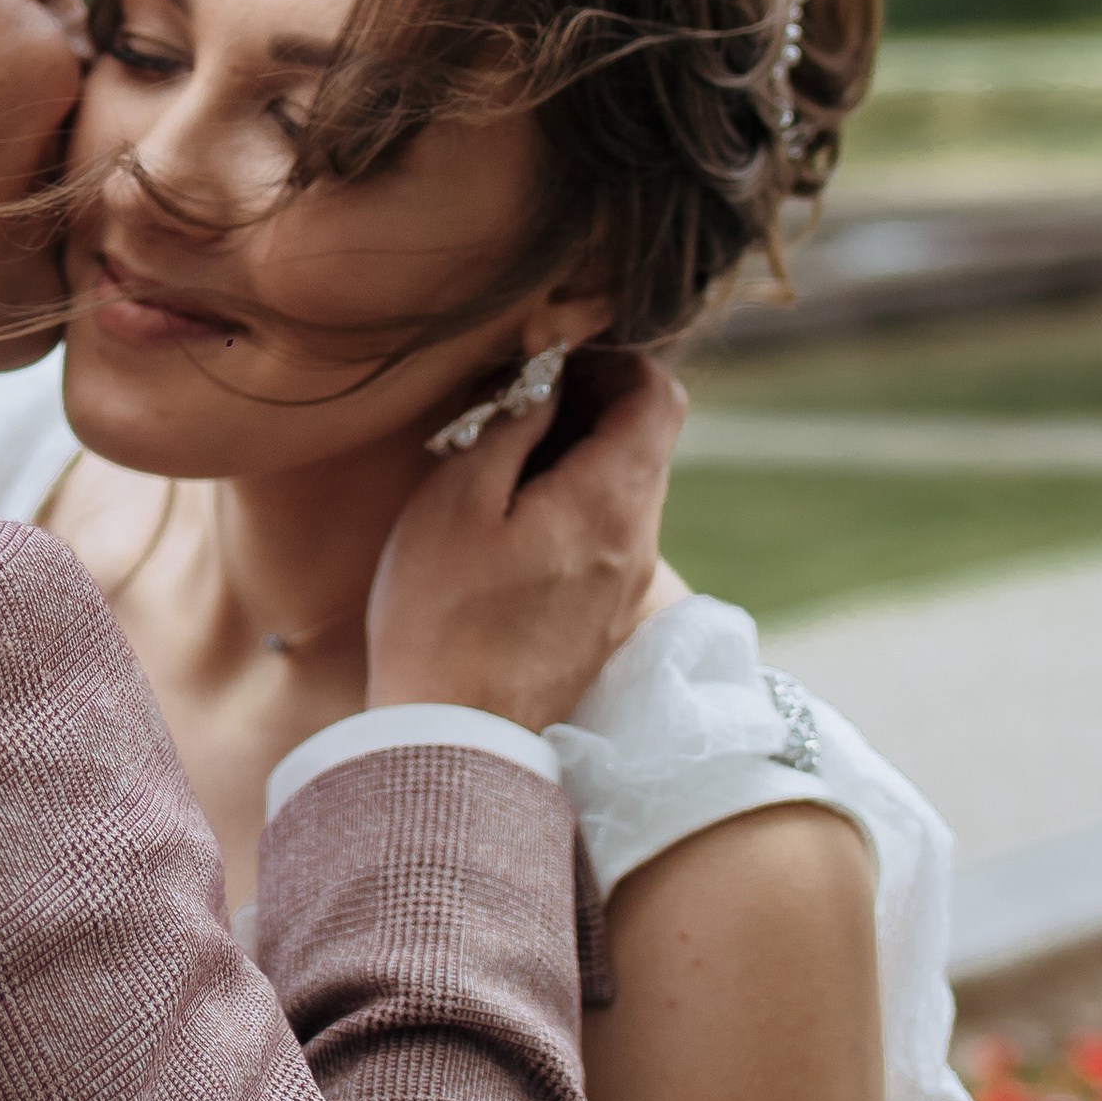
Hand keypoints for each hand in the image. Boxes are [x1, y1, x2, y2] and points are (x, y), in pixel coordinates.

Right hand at [367, 352, 682, 733]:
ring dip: (580, 459)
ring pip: (627, 493)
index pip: (660, 396)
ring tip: (504, 463)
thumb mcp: (457, 498)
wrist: (456, 740)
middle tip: (518, 403)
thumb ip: (510, 425)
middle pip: (646, 442)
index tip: (555, 361)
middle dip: (592, 405)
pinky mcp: (603, 623)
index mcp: (610, 500)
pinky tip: (510, 524)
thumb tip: (545, 378)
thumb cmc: (441, 615)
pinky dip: (574, 508)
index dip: (615, 362)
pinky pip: (607, 540)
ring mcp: (625, 589)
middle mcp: (637, 542)